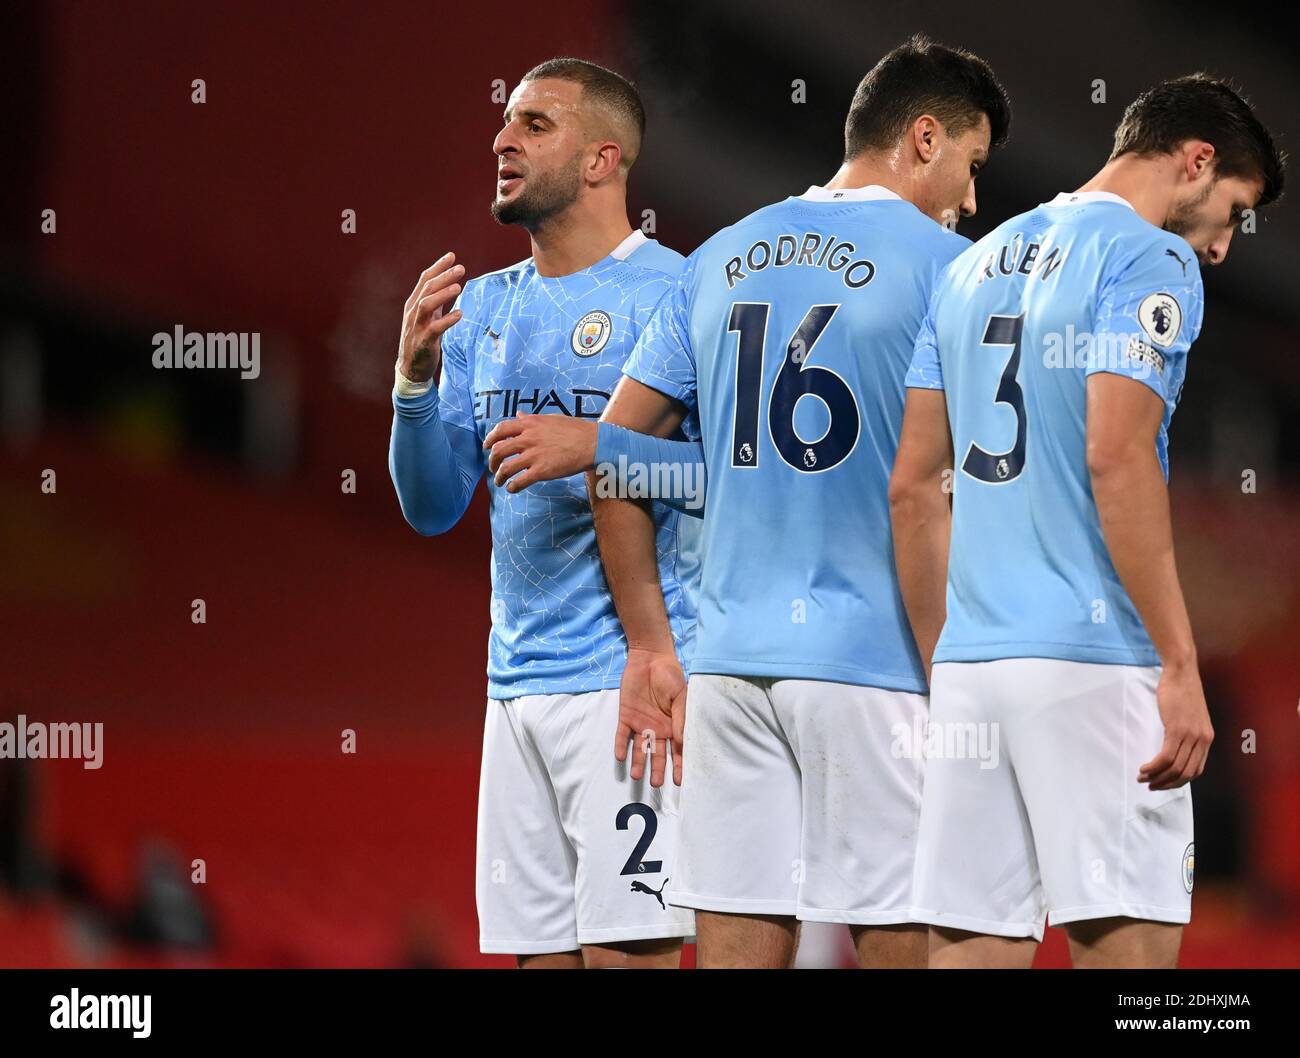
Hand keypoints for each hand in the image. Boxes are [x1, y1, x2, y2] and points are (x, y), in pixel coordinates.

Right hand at [397, 252, 463, 384]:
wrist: (411, 368)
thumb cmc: (421, 339)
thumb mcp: (427, 317)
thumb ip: (436, 302)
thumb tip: (450, 285)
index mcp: (413, 303)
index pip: (424, 279)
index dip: (438, 267)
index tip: (452, 256)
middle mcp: (413, 312)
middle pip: (427, 288)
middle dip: (444, 276)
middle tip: (461, 268)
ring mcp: (417, 326)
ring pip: (426, 304)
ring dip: (443, 294)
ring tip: (459, 287)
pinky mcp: (423, 341)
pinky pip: (434, 328)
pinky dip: (447, 320)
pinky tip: (459, 314)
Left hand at [484, 414, 597, 491]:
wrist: (593, 443)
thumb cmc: (575, 429)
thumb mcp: (550, 418)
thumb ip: (532, 418)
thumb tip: (519, 414)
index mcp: (529, 424)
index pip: (500, 429)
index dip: (490, 439)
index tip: (486, 447)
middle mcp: (528, 439)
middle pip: (498, 450)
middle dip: (492, 461)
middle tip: (493, 467)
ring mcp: (534, 455)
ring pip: (505, 468)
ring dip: (499, 476)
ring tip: (500, 482)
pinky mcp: (541, 471)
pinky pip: (519, 481)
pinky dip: (512, 487)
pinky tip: (512, 489)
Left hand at [615, 648, 686, 786]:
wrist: (650, 658)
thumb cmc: (670, 676)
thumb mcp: (681, 696)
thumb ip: (681, 718)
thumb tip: (681, 742)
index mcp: (673, 725)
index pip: (677, 750)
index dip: (679, 765)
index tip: (680, 781)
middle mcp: (657, 729)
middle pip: (657, 754)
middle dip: (657, 770)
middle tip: (656, 785)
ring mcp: (641, 724)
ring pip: (639, 748)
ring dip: (637, 763)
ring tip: (636, 777)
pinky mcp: (626, 716)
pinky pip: (622, 735)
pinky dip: (621, 746)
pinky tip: (620, 758)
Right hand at [1138, 662, 1213, 790]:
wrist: (1182, 672)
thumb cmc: (1182, 691)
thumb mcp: (1190, 716)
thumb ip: (1187, 733)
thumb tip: (1174, 748)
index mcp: (1207, 739)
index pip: (1196, 771)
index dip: (1178, 782)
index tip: (1162, 783)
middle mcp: (1202, 740)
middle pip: (1186, 773)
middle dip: (1166, 784)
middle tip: (1150, 785)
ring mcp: (1191, 735)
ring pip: (1175, 768)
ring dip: (1157, 777)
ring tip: (1142, 777)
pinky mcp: (1177, 729)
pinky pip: (1166, 756)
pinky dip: (1154, 766)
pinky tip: (1144, 768)